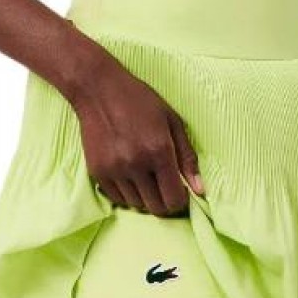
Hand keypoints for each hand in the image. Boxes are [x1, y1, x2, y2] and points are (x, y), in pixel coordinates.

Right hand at [70, 57, 204, 215]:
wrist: (98, 89)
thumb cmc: (140, 100)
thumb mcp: (172, 121)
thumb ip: (187, 157)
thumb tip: (200, 190)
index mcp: (159, 150)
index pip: (174, 199)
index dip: (181, 200)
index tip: (181, 191)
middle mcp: (136, 164)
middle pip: (156, 208)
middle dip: (165, 202)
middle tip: (165, 187)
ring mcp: (114, 170)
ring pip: (137, 205)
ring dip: (146, 197)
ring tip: (147, 177)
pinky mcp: (97, 172)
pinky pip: (117, 198)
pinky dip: (127, 193)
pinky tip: (131, 176)